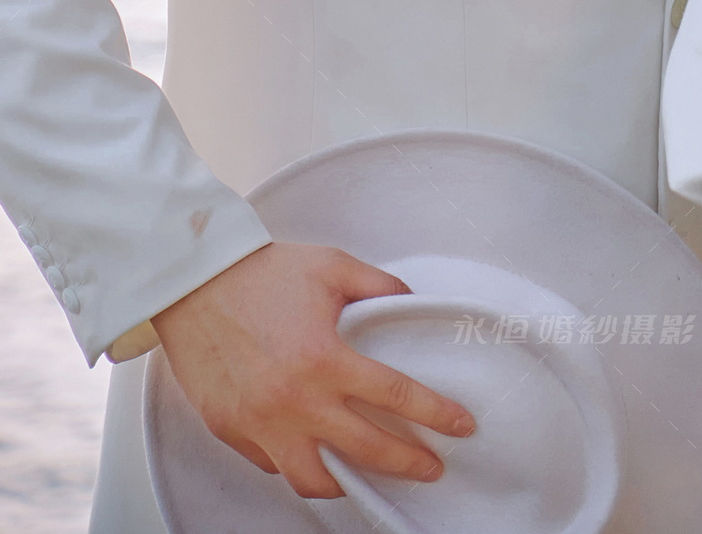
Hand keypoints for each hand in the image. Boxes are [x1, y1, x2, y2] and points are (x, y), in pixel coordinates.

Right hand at [153, 241, 475, 500]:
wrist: (193, 283)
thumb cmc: (262, 272)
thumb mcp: (334, 267)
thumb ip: (379, 287)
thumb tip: (409, 304)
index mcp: (324, 359)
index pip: (394, 396)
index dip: (435, 414)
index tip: (461, 426)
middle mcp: (294, 401)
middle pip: (364, 450)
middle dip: (407, 463)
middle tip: (432, 467)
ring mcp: (260, 424)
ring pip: (312, 479)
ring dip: (347, 480)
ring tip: (368, 473)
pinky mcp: (231, 432)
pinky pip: (273, 464)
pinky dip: (298, 462)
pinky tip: (316, 451)